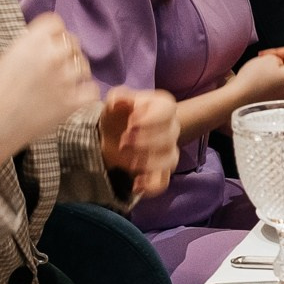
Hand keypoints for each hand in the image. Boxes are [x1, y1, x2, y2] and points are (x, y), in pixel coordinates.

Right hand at [0, 14, 99, 175]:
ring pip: (83, 66)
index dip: (53, 33)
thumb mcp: (2, 60)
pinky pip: (92, 90)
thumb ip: (26, 49)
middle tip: (55, 67)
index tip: (50, 42)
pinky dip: (85, 94)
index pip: (56, 23)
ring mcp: (65, 79)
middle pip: (72, 43)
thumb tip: (40, 45)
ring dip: (75, 73)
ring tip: (62, 84)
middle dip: (65, 52)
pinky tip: (73, 98)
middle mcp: (52, 56)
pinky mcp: (72, 102)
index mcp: (32, 42)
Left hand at [98, 87, 178, 203]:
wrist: (112, 136)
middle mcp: (171, 128)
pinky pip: (163, 181)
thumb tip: (120, 100)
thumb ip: (118, 97)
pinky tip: (136, 184)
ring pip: (170, 160)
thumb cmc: (118, 115)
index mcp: (162, 107)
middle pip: (169, 136)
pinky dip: (151, 185)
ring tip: (129, 162)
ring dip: (149, 162)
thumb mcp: (114, 103)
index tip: (132, 123)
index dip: (151, 118)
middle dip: (146, 141)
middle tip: (124, 142)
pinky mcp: (160, 170)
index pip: (168, 110)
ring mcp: (168, 151)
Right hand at [231, 39, 283, 103]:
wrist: (239, 97)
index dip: (278, 49)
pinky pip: (282, 80)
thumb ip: (280, 55)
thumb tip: (280, 63)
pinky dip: (276, 73)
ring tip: (272, 59)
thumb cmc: (252, 80)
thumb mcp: (268, 58)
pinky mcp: (277, 96)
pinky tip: (271, 71)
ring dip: (281, 63)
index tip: (269, 51)